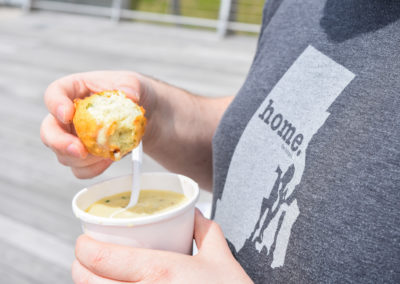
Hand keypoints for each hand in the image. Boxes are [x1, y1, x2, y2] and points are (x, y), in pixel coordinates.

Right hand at [40, 71, 152, 177]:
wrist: (139, 116)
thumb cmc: (130, 92)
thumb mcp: (133, 83)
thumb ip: (130, 86)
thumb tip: (130, 96)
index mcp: (72, 90)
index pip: (53, 94)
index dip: (55, 105)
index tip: (68, 114)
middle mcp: (66, 117)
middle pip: (48, 132)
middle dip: (60, 144)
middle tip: (80, 150)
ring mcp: (71, 138)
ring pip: (64, 156)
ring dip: (84, 160)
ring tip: (109, 153)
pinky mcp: (83, 156)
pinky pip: (80, 169)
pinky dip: (94, 169)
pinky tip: (110, 160)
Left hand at [72, 209, 252, 283]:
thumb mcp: (221, 259)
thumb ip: (206, 232)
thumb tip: (193, 214)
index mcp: (158, 272)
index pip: (102, 258)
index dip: (84, 248)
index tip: (83, 242)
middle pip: (89, 283)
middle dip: (79, 268)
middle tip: (84, 259)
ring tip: (94, 278)